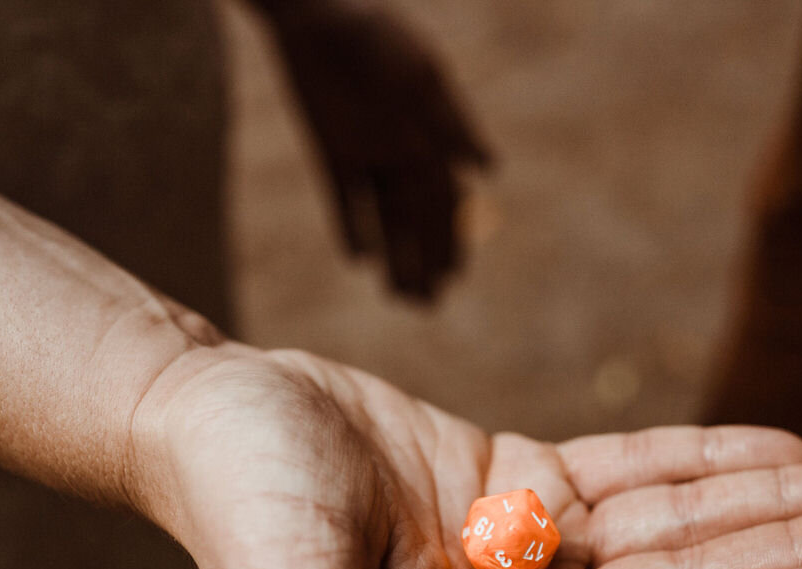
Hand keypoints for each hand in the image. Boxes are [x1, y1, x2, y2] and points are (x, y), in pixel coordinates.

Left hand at [260, 0, 490, 300]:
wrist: (313, 12)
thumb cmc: (374, 34)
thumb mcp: (417, 74)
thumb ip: (449, 121)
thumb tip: (489, 169)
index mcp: (431, 133)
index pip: (447, 198)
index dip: (452, 237)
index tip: (455, 277)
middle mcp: (403, 148)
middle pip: (418, 217)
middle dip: (425, 260)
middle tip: (428, 306)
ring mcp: (367, 149)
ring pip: (385, 216)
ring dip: (394, 255)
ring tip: (400, 298)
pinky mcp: (331, 147)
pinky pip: (344, 197)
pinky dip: (351, 226)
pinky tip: (358, 260)